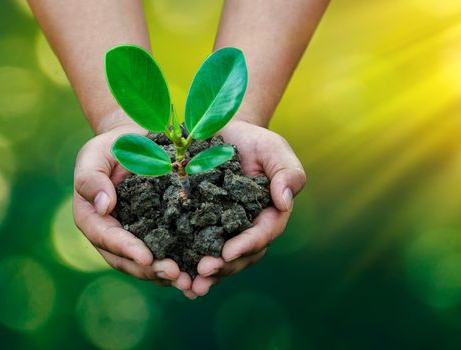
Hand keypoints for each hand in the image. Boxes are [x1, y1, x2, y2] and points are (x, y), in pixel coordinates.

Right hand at [72, 113, 194, 295]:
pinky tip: (201, 271)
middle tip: (175, 274)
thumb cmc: (113, 147)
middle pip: (129, 260)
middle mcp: (113, 235)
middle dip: (152, 269)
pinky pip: (170, 253)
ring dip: (168, 275)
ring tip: (190, 281)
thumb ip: (91, 179)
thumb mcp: (95, 155)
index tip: (146, 257)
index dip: (127, 249)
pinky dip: (183, 264)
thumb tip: (104, 206)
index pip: (108, 238)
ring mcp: (137, 238)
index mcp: (94, 219)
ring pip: (149, 264)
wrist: (139, 143)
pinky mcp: (160, 234)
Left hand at [190, 119, 306, 297]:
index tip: (228, 252)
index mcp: (269, 215)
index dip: (246, 245)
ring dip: (206, 274)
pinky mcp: (199, 229)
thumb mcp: (274, 148)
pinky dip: (186, 264)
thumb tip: (284, 201)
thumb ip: (287, 172)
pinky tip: (172, 275)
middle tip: (203, 272)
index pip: (262, 234)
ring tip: (188, 284)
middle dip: (223, 267)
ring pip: (219, 260)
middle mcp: (248, 230)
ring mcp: (224, 233)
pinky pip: (194, 250)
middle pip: (241, 256)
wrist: (222, 133)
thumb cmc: (254, 142)